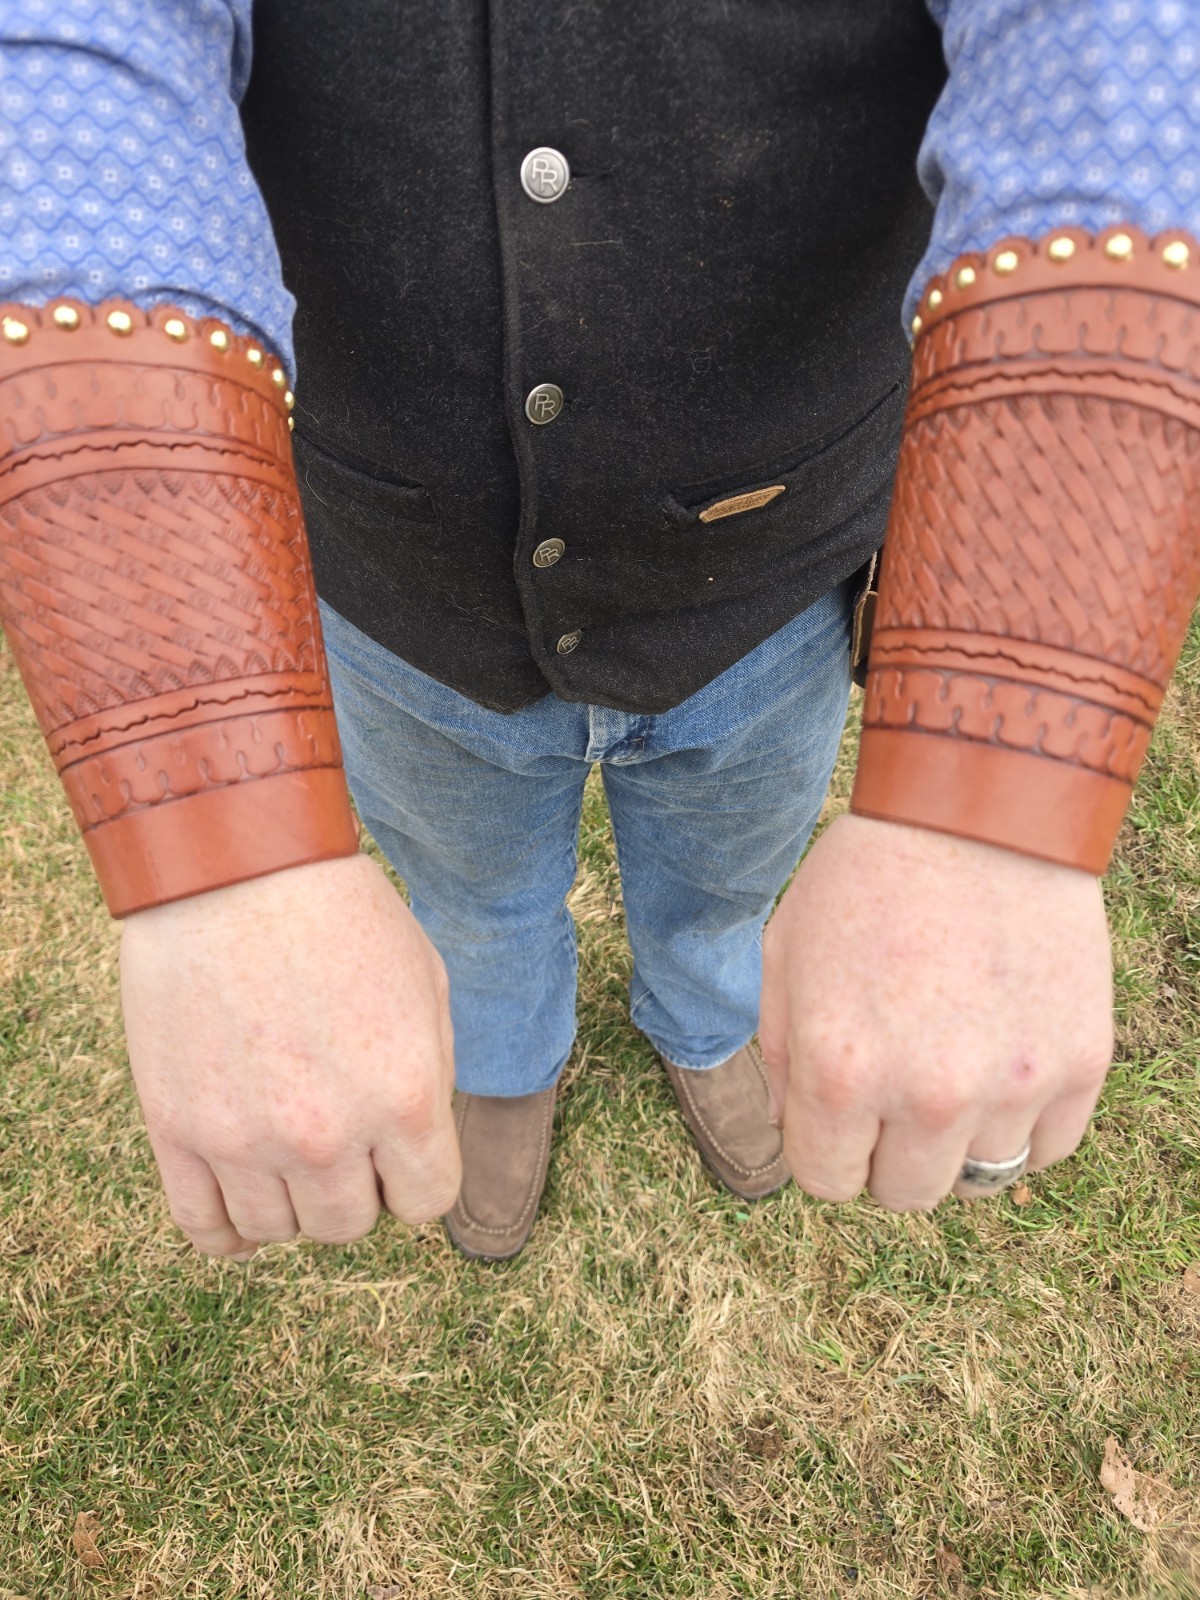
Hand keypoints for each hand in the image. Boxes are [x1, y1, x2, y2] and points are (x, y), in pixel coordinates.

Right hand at [119, 853, 460, 1260]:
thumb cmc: (339, 911)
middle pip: (349, 1224)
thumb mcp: (424, 980)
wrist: (235, 867)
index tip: (396, 1148)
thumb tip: (418, 1136)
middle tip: (339, 1135)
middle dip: (355, 1187)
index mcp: (405, 1097)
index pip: (425, 1202)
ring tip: (288, 1149)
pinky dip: (228, 1231)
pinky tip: (242, 1201)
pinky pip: (204, 1227)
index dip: (414, 1176)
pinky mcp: (177, 1130)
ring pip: (280, 1230)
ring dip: (292, 1201)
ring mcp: (246, 1140)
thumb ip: (430, 1070)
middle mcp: (328, 1134)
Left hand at [759, 813, 1113, 1210]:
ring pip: (980, 1177)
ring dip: (959, 1137)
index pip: (826, 1182)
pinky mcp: (1079, 1066)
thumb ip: (780, 1055)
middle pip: (904, 1194)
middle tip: (896, 1087)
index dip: (826, 1148)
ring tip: (953, 1060)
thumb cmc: (869, 876)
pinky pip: (1049, 1148)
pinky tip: (1002, 1061)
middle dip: (887, 1151)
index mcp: (840, 1072)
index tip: (840, 1112)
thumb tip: (792, 1127)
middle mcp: (928, 1096)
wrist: (979, 808)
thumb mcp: (785, 954)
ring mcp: (1012, 1086)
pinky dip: (1023, 1122)